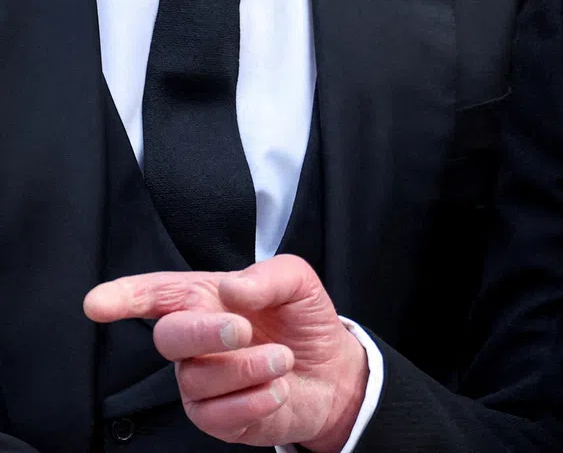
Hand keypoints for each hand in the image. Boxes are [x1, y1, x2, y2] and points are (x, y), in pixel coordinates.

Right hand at [84, 255, 367, 450]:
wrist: (332, 370)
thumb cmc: (303, 320)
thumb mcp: (298, 282)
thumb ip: (268, 277)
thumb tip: (233, 288)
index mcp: (208, 298)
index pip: (158, 294)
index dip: (125, 296)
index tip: (97, 303)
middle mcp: (196, 340)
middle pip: (169, 336)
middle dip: (203, 332)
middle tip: (241, 330)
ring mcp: (202, 382)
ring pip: (199, 378)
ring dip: (248, 367)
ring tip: (283, 358)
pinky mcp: (216, 418)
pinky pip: (218, 415)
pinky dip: (254, 400)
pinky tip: (278, 389)